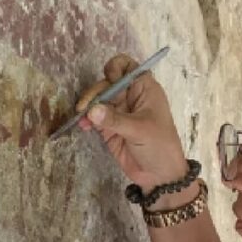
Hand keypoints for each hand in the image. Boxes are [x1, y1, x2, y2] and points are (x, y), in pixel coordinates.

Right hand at [76, 54, 188, 188]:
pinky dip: (87, 120)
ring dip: (88, 107)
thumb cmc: (159, 145)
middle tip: (85, 108)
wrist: (160, 175)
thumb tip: (91, 110)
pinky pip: (94, 118)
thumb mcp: (140, 130)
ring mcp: (119, 112)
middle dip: (95, 93)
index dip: (115, 68)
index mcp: (144, 89)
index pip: (127, 66)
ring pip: (98, 101)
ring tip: (81, 118)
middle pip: (107, 84)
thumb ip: (115, 119)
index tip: (109, 80)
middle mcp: (130, 97)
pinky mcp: (110, 128)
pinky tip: (83, 126)